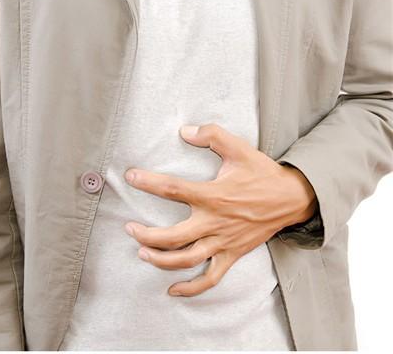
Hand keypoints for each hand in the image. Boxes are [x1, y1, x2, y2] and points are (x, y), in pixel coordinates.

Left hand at [123, 123, 316, 296]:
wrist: (291, 198)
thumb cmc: (263, 174)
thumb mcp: (239, 148)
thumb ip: (212, 135)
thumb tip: (184, 132)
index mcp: (213, 195)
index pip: (172, 189)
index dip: (148, 182)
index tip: (131, 177)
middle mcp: (214, 222)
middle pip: (172, 237)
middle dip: (145, 234)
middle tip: (129, 227)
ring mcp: (223, 242)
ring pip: (186, 260)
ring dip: (160, 260)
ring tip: (142, 253)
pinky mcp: (233, 254)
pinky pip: (211, 278)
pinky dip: (192, 288)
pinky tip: (174, 290)